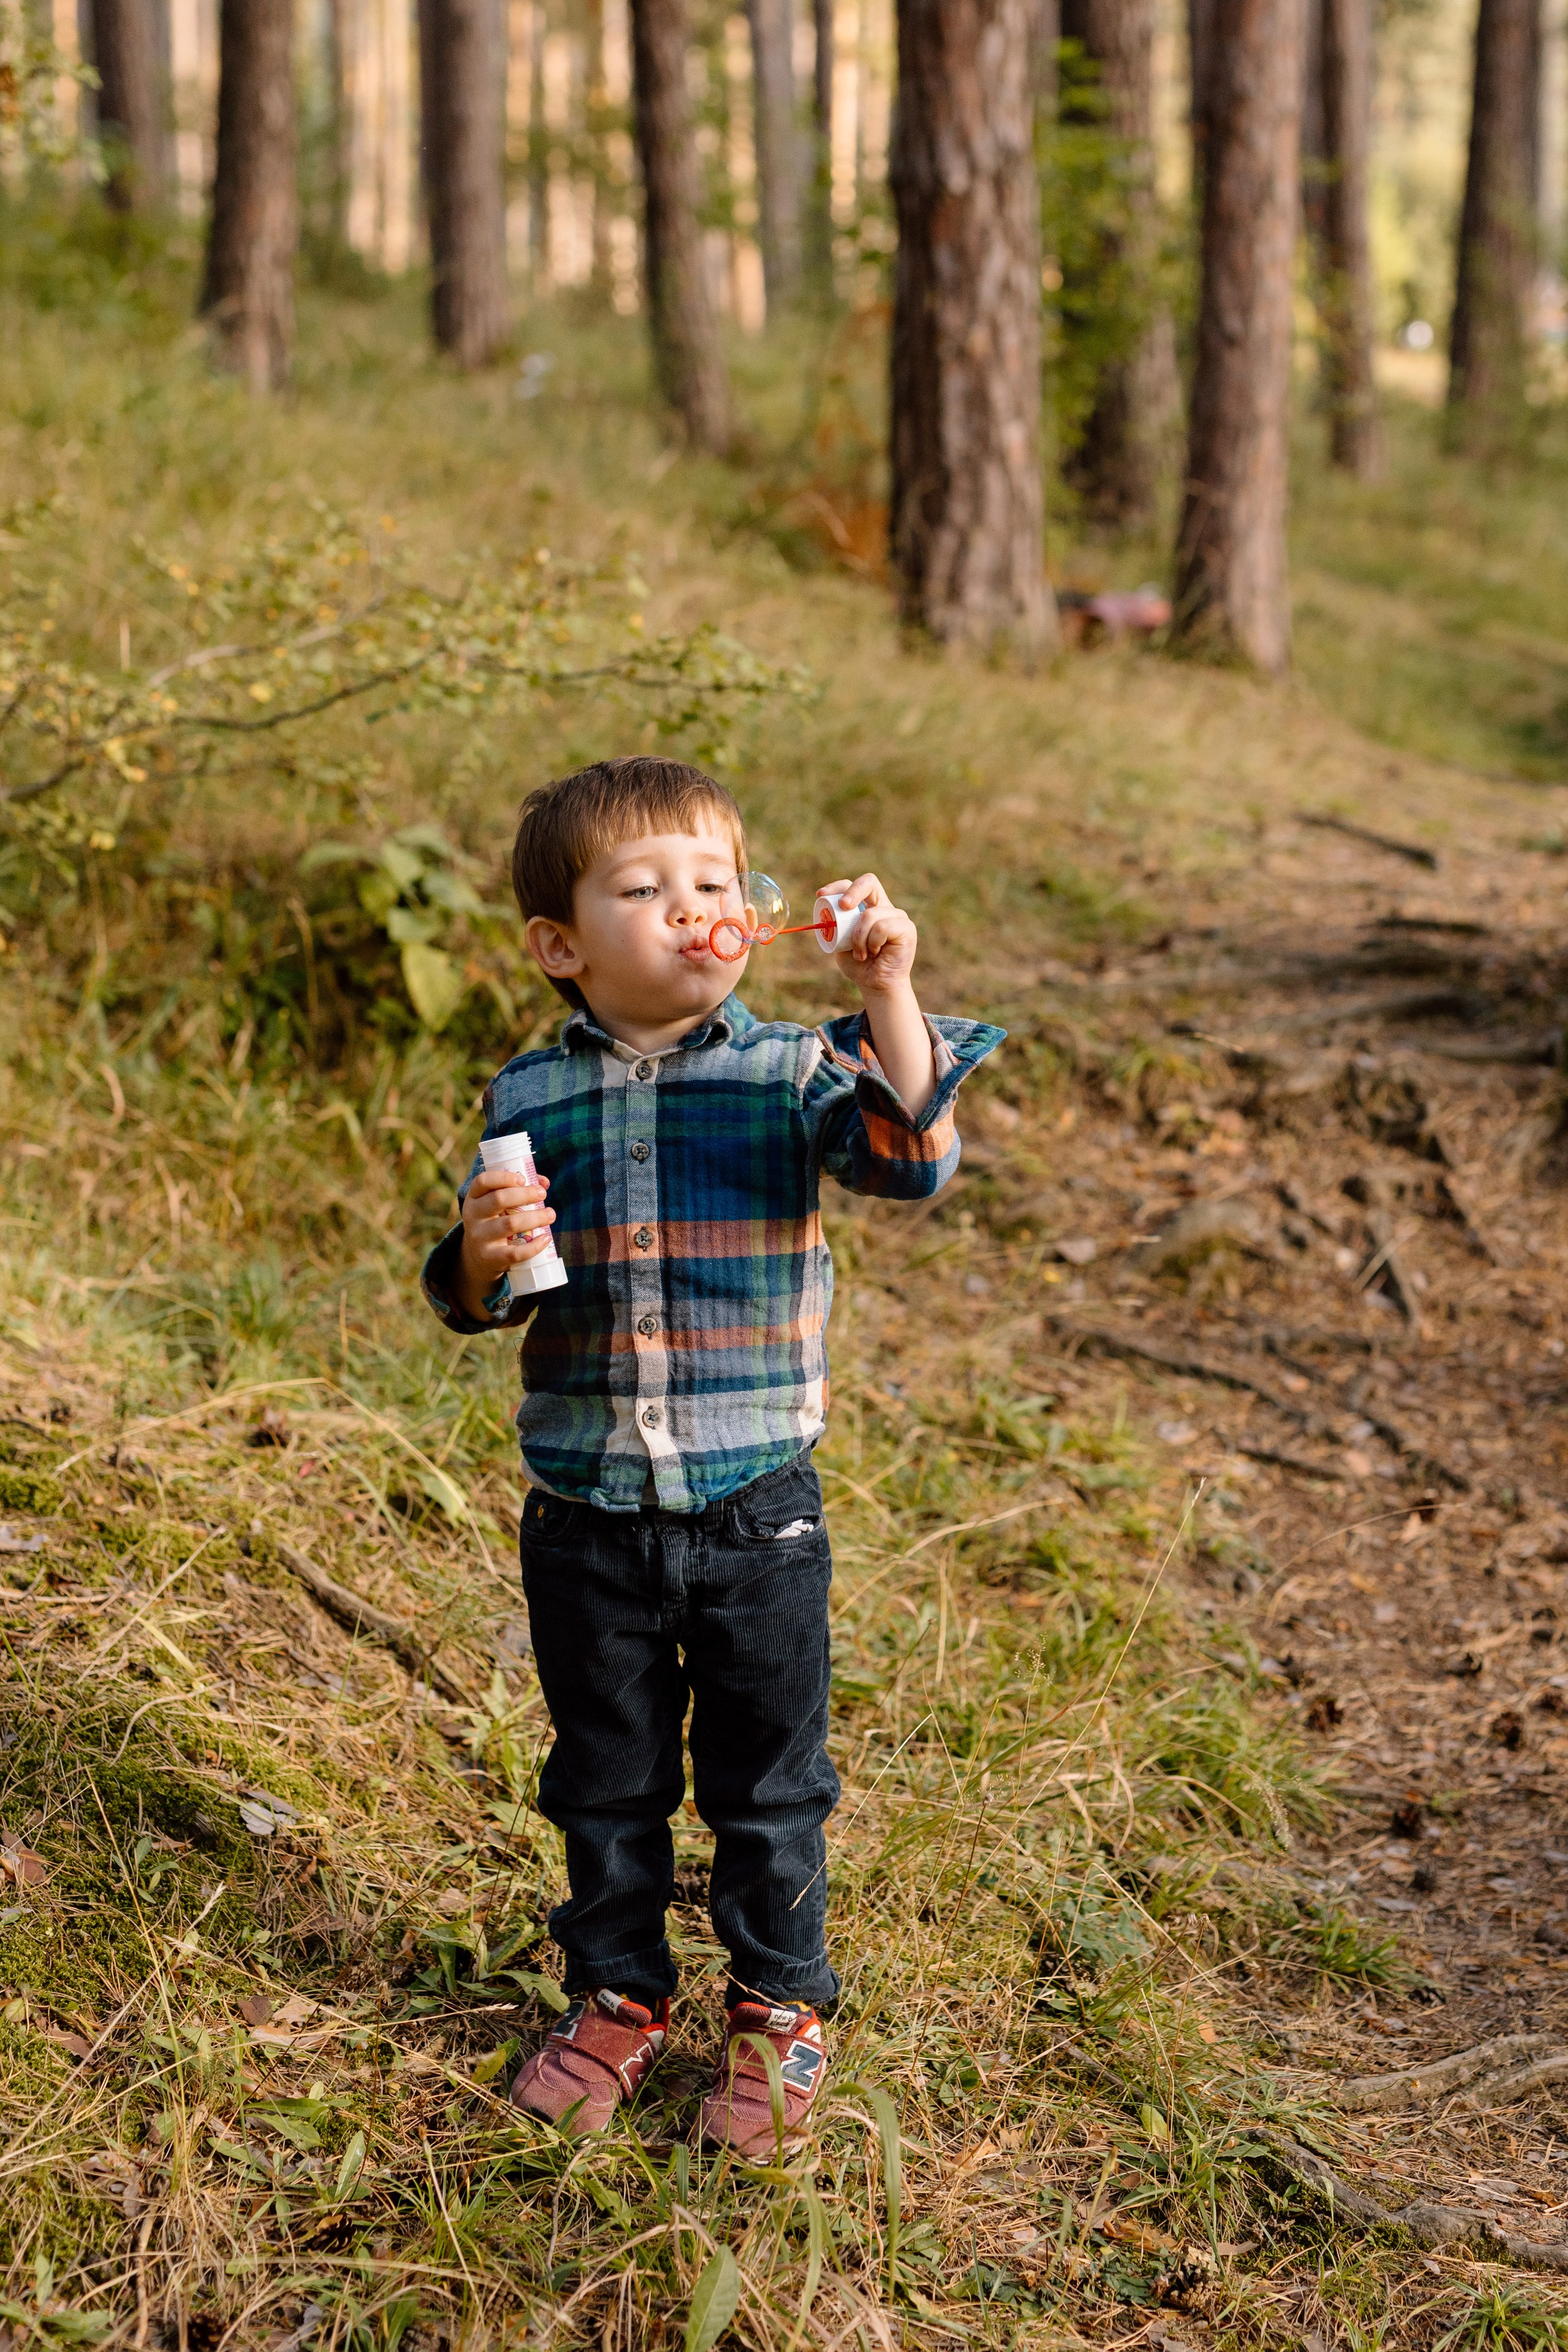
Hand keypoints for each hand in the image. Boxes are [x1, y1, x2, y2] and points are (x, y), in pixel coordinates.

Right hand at [459, 1168, 555, 1293]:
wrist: (479, 1257)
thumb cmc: (495, 1222)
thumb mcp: (497, 1206)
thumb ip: (517, 1190)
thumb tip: (543, 1182)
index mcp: (473, 1199)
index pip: (482, 1181)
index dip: (503, 1177)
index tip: (523, 1179)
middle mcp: (472, 1216)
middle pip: (498, 1199)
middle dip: (525, 1194)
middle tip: (542, 1194)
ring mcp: (479, 1237)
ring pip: (509, 1224)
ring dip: (535, 1217)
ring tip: (550, 1215)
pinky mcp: (489, 1257)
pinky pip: (514, 1252)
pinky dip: (533, 1246)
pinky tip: (545, 1238)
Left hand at [818, 872, 916, 995]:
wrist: (875, 985)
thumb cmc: (858, 964)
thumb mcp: (839, 942)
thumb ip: (834, 926)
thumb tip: (822, 914)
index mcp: (868, 906)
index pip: (855, 885)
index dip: (838, 886)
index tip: (821, 895)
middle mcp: (884, 907)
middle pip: (869, 882)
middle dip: (852, 892)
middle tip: (843, 906)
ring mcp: (897, 916)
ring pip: (870, 914)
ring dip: (858, 936)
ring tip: (861, 953)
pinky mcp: (907, 928)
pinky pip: (883, 927)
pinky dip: (872, 942)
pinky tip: (875, 953)